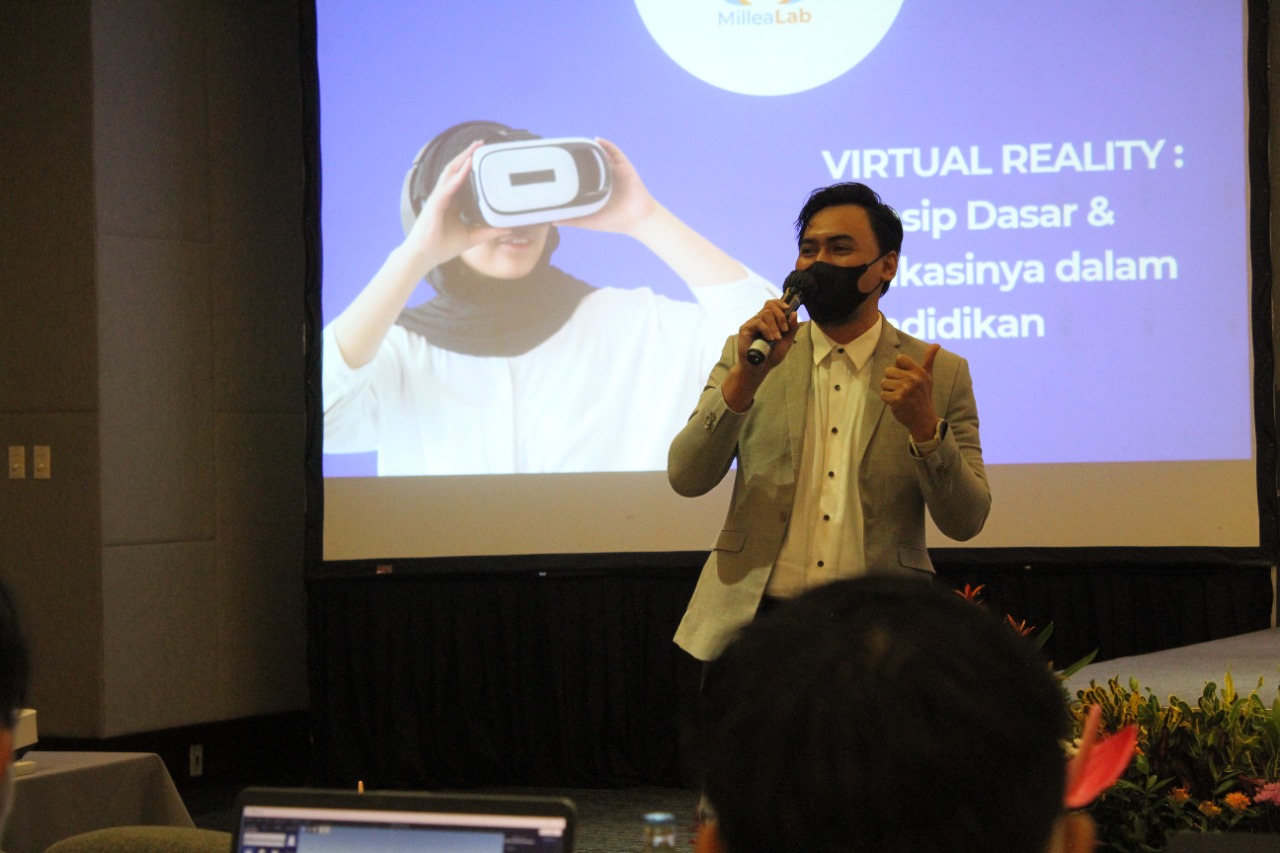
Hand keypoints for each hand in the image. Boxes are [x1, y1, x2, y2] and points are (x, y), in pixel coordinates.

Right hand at [403, 140, 511, 267]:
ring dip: (462, 159)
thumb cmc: (442, 246)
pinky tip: (466, 169)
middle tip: (480, 143)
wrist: (424, 256)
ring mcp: (438, 199)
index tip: (482, 154)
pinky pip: (447, 188)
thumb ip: (489, 232)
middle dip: (467, 155)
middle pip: (455, 170)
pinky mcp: (435, 206)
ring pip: (450, 173)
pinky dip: (457, 178)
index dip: (470, 164)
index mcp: (451, 202)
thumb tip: (507, 229)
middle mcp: (444, 196)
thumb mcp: (472, 238)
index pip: (461, 177)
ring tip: (473, 149)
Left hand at [554, 138, 657, 234]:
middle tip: (565, 150)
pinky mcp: (624, 167)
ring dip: (591, 149)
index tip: (558, 164)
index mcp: (596, 189)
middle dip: (580, 157)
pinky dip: (607, 145)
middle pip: (590, 163)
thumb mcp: (589, 221)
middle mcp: (605, 178)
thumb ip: (572, 220)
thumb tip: (552, 220)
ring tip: (578, 143)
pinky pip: (615, 153)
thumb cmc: (615, 221)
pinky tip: (597, 140)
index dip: (571, 169)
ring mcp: (614, 172)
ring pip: (601, 156)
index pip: (581, 175)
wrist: (638, 220)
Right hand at [735, 298, 799, 370]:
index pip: (773, 304)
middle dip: (781, 316)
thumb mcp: (787, 341)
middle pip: (770, 305)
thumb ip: (792, 328)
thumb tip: (794, 313)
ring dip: (775, 326)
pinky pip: (759, 322)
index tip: (788, 309)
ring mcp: (753, 323)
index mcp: (770, 320)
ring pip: (765, 313)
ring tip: (776, 338)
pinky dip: (767, 330)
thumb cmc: (772, 355)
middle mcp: (760, 319)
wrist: (760, 367)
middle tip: (784, 330)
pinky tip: (770, 339)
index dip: (781, 303)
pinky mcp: (745, 328)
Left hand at [881, 343, 940, 440]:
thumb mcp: (928, 377)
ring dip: (889, 391)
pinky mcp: (897, 400)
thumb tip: (937, 344)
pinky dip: (887, 400)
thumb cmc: (923, 395)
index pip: (900, 359)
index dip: (899, 368)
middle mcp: (913, 379)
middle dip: (892, 381)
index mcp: (920, 371)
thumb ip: (929, 359)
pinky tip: (896, 403)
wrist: (923, 419)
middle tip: (902, 390)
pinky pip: (883, 394)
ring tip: (900, 396)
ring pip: (884, 383)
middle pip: (888, 371)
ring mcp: (905, 390)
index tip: (906, 377)